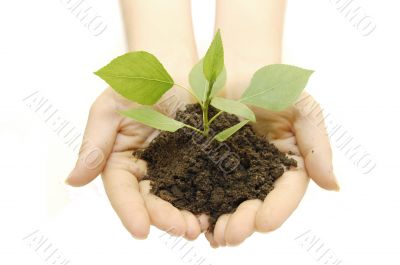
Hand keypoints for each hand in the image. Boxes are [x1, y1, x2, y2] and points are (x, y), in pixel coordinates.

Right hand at [66, 87, 201, 239]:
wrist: (174, 68)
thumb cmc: (137, 84)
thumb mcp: (110, 109)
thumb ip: (94, 144)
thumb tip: (73, 180)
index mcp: (122, 161)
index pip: (123, 190)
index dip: (130, 211)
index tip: (141, 230)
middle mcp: (147, 170)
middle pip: (153, 200)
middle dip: (166, 218)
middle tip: (183, 230)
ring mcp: (175, 167)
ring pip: (178, 197)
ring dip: (187, 215)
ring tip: (200, 227)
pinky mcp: (198, 161)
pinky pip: (203, 182)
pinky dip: (207, 198)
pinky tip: (215, 210)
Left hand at [204, 92, 338, 246]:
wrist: (230, 70)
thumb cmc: (269, 84)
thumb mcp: (301, 107)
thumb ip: (317, 144)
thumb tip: (333, 186)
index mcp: (285, 164)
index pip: (286, 191)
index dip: (277, 209)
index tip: (264, 223)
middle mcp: (258, 174)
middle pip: (256, 205)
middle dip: (245, 222)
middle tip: (232, 234)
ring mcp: (229, 172)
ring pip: (228, 204)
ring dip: (222, 223)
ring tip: (214, 235)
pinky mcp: (202, 166)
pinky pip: (200, 190)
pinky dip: (198, 207)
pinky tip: (193, 221)